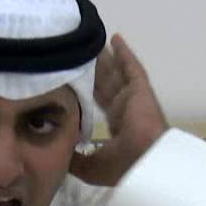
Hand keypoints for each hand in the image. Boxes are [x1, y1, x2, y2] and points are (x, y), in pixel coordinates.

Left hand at [69, 34, 170, 186]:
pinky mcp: (140, 88)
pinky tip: (115, 38)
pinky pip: (131, 66)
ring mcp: (134, 97)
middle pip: (106, 83)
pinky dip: (124, 52)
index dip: (88, 91)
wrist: (145, 161)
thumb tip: (59, 153)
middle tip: (80, 53)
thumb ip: (75, 158)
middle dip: (95, 70)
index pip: (100, 103)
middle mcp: (125, 109)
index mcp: (119, 126)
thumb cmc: (122, 164)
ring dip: (105, 58)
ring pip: (116, 72)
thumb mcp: (91, 167)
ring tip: (92, 42)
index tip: (74, 80)